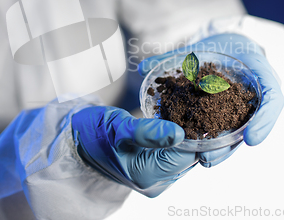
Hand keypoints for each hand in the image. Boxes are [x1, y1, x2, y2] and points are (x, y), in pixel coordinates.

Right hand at [71, 106, 197, 196]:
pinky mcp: (155, 166)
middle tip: (205, 103)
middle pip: (192, 155)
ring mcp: (156, 175)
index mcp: (148, 175)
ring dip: (193, 130)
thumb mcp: (118, 127)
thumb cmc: (92, 132)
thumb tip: (180, 133)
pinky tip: (185, 116)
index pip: (189, 155)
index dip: (202, 132)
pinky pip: (177, 150)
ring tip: (198, 107)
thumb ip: (147, 131)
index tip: (208, 109)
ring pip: (186, 152)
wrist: (75, 140)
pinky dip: (183, 134)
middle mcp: (156, 181)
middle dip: (199, 130)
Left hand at [138, 33, 283, 150]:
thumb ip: (175, 56)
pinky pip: (229, 129)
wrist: (237, 46)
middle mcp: (259, 94)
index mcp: (261, 71)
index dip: (264, 121)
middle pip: (253, 127)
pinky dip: (215, 140)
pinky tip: (199, 151)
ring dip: (222, 149)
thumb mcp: (206, 45)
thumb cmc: (226, 44)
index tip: (250, 139)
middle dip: (230, 146)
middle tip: (209, 160)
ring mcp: (249, 106)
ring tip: (202, 162)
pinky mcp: (236, 114)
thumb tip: (143, 67)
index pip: (272, 99)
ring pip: (240, 132)